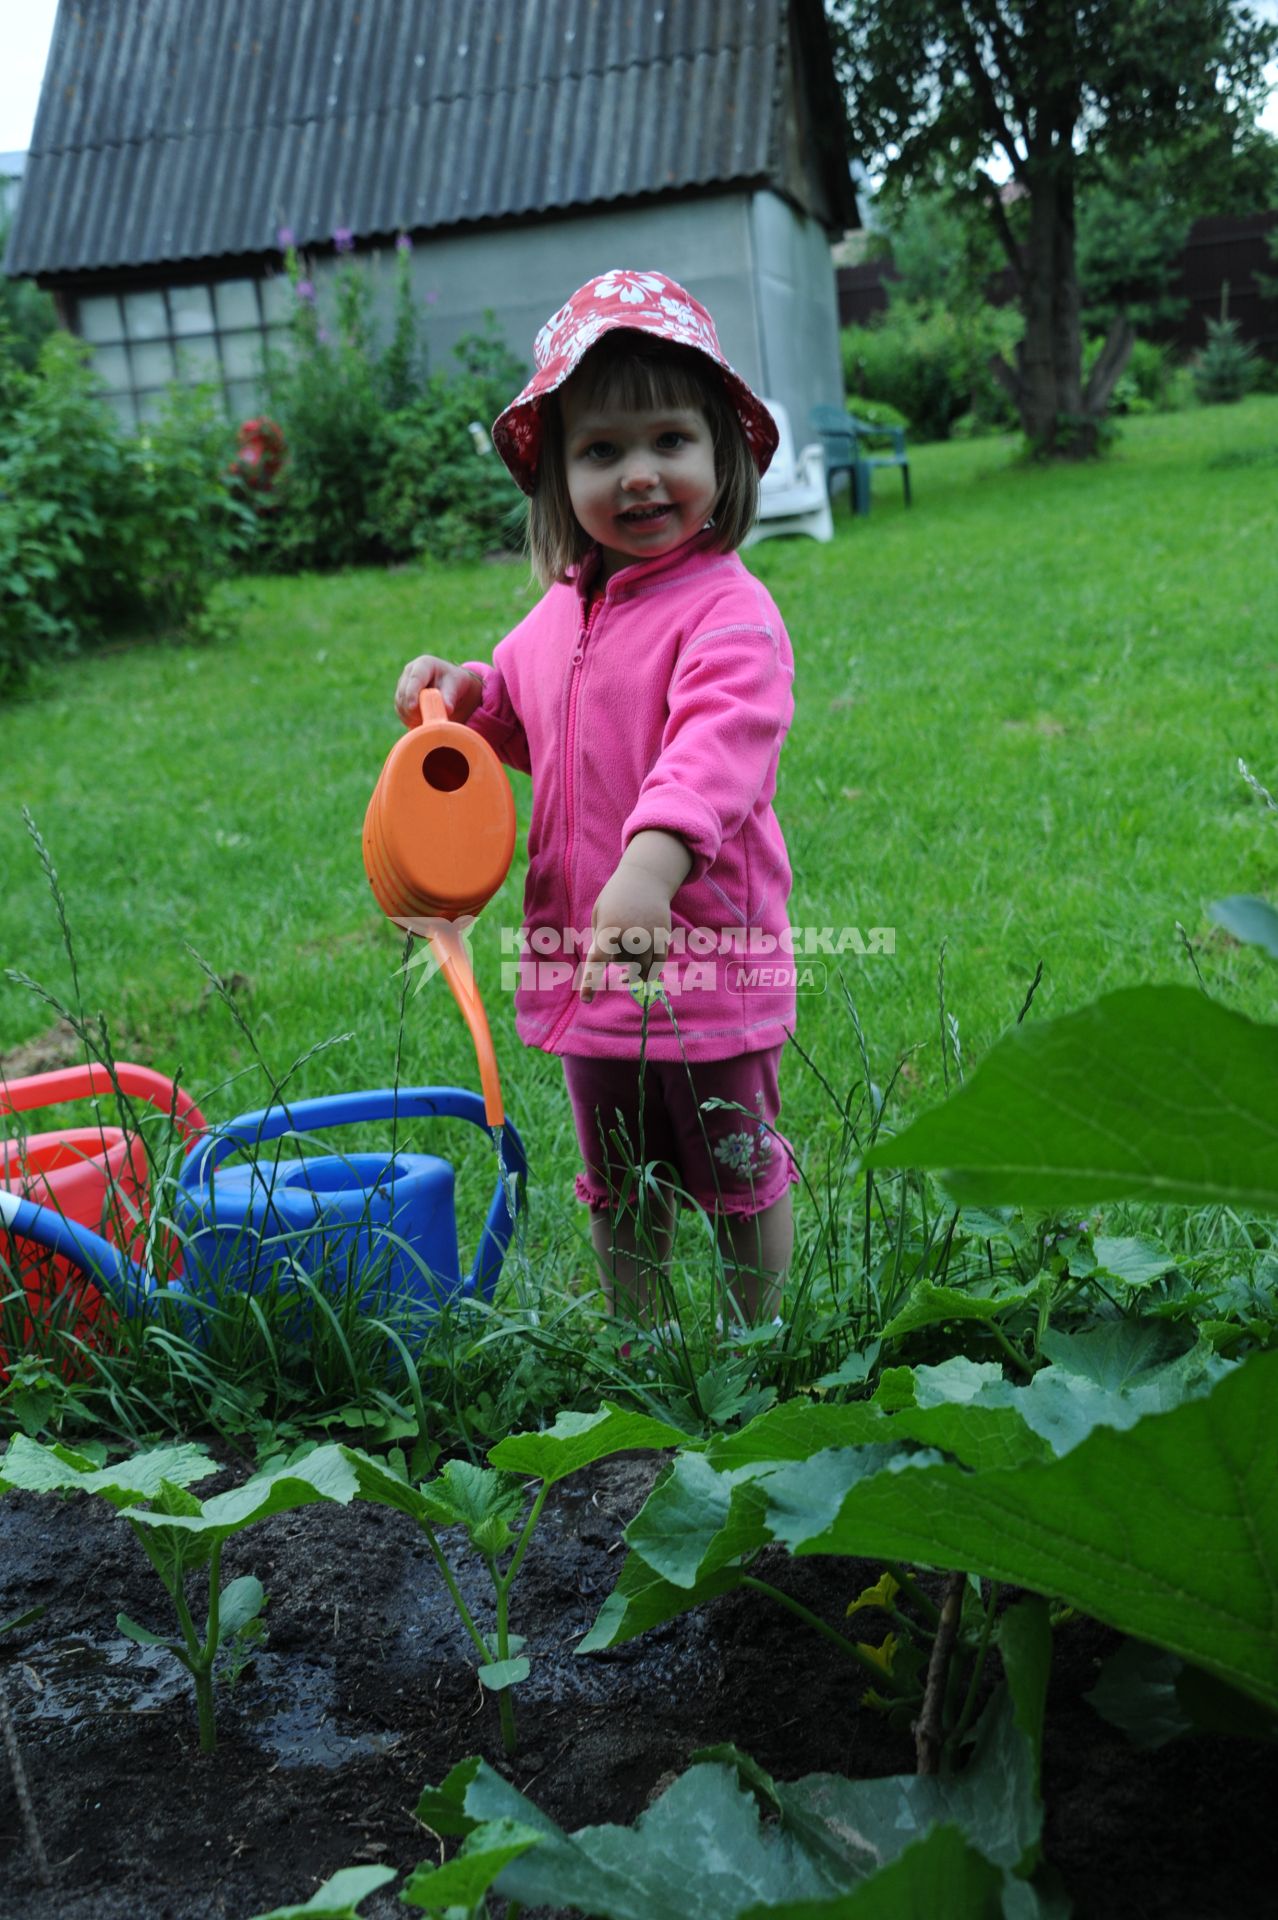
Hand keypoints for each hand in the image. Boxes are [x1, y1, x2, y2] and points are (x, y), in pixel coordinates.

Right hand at [394, 655, 484, 726]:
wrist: (450, 686)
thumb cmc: (454, 683)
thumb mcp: (455, 686)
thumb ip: (450, 697)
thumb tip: (447, 709)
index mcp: (424, 664)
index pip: (415, 678)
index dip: (412, 693)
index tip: (413, 707)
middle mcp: (409, 672)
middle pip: (404, 692)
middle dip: (412, 708)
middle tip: (426, 721)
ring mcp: (403, 684)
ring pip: (400, 703)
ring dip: (410, 716)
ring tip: (427, 722)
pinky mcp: (401, 697)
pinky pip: (400, 710)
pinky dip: (408, 719)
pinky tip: (420, 723)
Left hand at [579, 832, 691, 1003]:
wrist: (644, 879)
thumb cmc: (615, 899)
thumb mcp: (599, 915)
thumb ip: (599, 941)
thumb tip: (604, 965)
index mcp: (610, 929)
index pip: (598, 961)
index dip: (591, 982)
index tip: (586, 1000)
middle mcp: (631, 935)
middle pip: (622, 963)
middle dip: (618, 956)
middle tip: (619, 937)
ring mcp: (650, 937)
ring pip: (641, 968)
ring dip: (633, 968)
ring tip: (628, 960)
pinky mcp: (663, 937)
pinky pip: (657, 964)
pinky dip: (650, 972)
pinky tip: (643, 974)